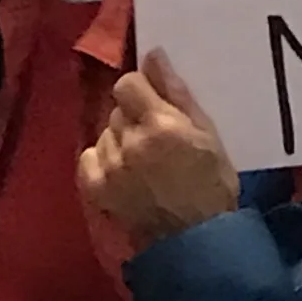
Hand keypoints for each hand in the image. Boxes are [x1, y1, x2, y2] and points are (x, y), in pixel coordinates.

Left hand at [80, 50, 238, 252]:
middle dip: (134, 117)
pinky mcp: (96, 188)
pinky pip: (88, 157)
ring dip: (119, 141)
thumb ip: (178, 95)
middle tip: (156, 139)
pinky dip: (103, 161)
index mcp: (161, 125)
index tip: (154, 104)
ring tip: (142, 162)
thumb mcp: (209, 137)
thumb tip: (153, 56)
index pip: (128, 83)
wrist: (196, 244)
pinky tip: (123, 173)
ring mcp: (109, 167)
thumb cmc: (213, 188)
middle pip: (117, 109)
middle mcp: (129, 142)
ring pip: (104, 133)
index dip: (140, 90)